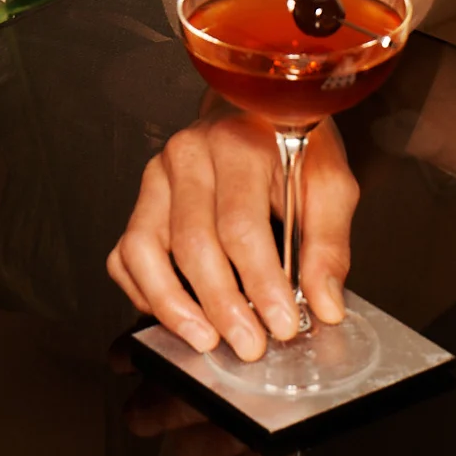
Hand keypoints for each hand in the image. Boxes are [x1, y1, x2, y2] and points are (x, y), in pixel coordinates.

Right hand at [104, 110, 356, 361]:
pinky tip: (176, 315)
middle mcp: (188, 156)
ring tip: (205, 340)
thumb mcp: (330, 184)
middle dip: (221, 304)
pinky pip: (125, 255)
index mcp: (239, 144)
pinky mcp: (141, 200)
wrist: (256, 111)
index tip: (282, 324)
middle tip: (248, 344)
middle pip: (192, 242)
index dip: (261, 283)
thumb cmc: (292, 146)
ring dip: (172, 305)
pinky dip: (143, 292)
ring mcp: (156, 177)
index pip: (241, 226)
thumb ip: (328, 244)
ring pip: (143, 249)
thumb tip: (325, 305)